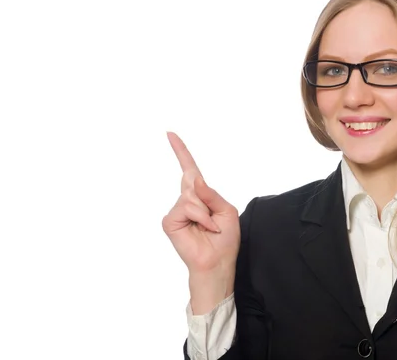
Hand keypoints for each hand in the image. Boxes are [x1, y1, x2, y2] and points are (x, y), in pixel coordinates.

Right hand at [162, 132, 239, 308]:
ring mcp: (176, 210)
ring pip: (191, 195)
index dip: (181, 152)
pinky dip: (200, 218)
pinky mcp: (170, 221)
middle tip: (213, 222)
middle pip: (193, 181)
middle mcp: (186, 200)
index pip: (189, 170)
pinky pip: (187, 207)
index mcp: (200, 196)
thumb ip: (211, 193)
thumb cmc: (224, 240)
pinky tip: (202, 230)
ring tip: (209, 227)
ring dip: (206, 212)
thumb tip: (194, 179)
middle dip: (208, 200)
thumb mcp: (226, 210)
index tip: (170, 134)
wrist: (217, 262)